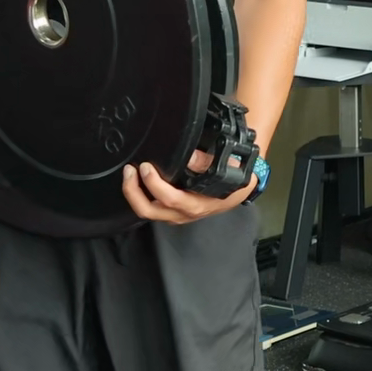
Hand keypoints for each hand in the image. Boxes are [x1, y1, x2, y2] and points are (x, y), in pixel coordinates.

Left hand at [122, 149, 255, 224]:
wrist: (242, 190)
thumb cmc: (235, 179)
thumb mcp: (227, 168)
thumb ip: (206, 162)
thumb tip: (187, 156)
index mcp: (197, 204)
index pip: (170, 199)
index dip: (154, 184)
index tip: (146, 167)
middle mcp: (184, 213)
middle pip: (149, 210)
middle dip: (133, 192)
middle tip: (129, 171)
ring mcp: (177, 214)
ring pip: (148, 211)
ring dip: (134, 194)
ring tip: (130, 173)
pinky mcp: (174, 211)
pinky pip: (152, 207)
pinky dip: (141, 195)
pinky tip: (138, 181)